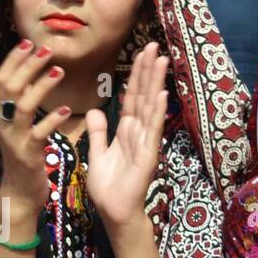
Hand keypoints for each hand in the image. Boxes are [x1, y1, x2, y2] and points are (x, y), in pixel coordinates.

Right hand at [0, 39, 72, 217]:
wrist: (20, 192)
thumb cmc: (24, 154)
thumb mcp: (19, 124)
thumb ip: (21, 99)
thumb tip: (29, 70)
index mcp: (0, 112)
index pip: (1, 78)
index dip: (13, 59)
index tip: (29, 42)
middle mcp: (3, 122)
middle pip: (10, 86)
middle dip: (27, 65)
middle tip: (47, 50)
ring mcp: (14, 138)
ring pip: (23, 105)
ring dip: (41, 86)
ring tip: (60, 72)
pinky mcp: (28, 153)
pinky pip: (39, 132)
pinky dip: (52, 119)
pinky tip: (67, 109)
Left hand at [86, 42, 167, 232]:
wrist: (114, 212)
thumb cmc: (108, 187)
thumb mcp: (98, 153)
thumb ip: (98, 132)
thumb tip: (96, 110)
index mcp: (126, 131)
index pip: (132, 97)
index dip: (136, 75)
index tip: (141, 53)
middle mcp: (139, 132)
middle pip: (143, 95)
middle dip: (148, 70)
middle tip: (154, 45)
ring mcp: (146, 142)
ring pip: (150, 107)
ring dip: (155, 83)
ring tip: (161, 60)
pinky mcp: (148, 155)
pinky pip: (152, 130)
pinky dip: (156, 112)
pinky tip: (161, 94)